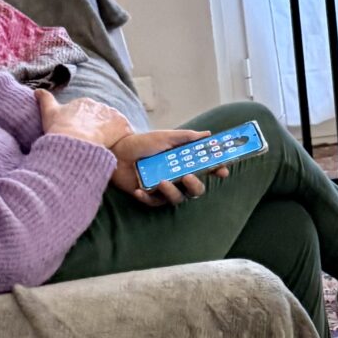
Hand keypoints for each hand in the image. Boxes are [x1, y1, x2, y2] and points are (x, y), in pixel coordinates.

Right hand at [35, 87, 132, 149]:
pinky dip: (122, 139)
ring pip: (114, 125)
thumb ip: (44, 100)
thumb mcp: (48, 112)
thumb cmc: (59, 129)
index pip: (89, 113)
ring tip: (103, 146)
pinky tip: (115, 147)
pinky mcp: (122, 125)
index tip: (83, 135)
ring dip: (111, 133)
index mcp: (84, 102)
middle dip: (99, 129)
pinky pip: (126, 132)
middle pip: (102, 118)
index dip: (86, 125)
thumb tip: (37, 91)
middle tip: (93, 143)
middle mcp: (100, 105)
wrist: (73, 141)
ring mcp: (112, 114)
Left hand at [108, 129, 231, 208]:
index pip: (205, 169)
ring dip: (172, 192)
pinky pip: (155, 202)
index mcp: (183, 163)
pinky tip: (139, 191)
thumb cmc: (141, 143)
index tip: (222, 171)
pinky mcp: (149, 196)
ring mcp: (164, 188)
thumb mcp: (164, 137)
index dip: (216, 171)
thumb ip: (186, 137)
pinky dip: (148, 197)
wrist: (115, 151)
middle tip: (189, 177)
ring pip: (177, 198)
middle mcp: (177, 177)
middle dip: (196, 185)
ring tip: (162, 182)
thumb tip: (207, 135)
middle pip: (195, 189)